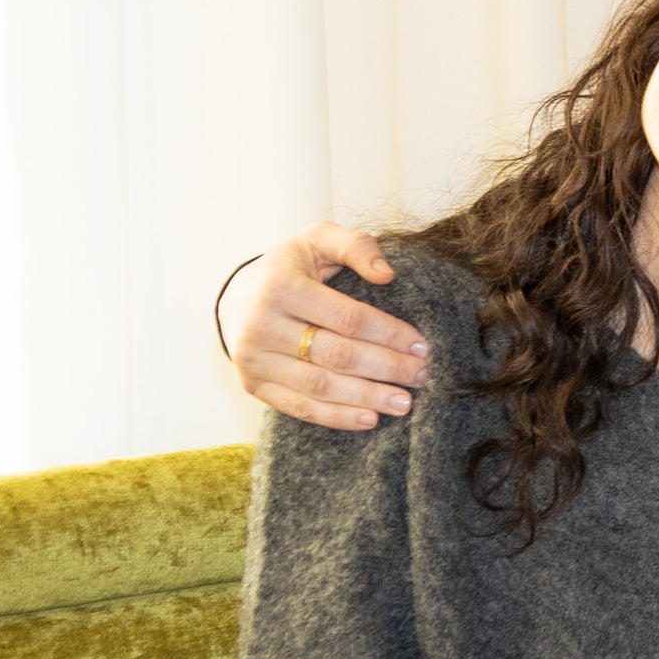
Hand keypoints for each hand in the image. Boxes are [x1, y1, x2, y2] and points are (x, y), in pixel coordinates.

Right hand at [225, 222, 428, 429]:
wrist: (237, 297)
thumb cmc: (291, 267)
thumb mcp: (319, 239)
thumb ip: (356, 246)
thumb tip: (386, 274)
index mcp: (281, 286)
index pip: (348, 318)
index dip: (389, 334)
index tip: (421, 345)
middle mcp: (262, 325)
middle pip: (338, 355)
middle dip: (387, 368)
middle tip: (421, 375)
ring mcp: (254, 359)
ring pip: (320, 386)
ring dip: (367, 398)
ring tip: (404, 403)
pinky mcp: (252, 384)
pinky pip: (299, 407)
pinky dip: (337, 417)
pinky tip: (370, 419)